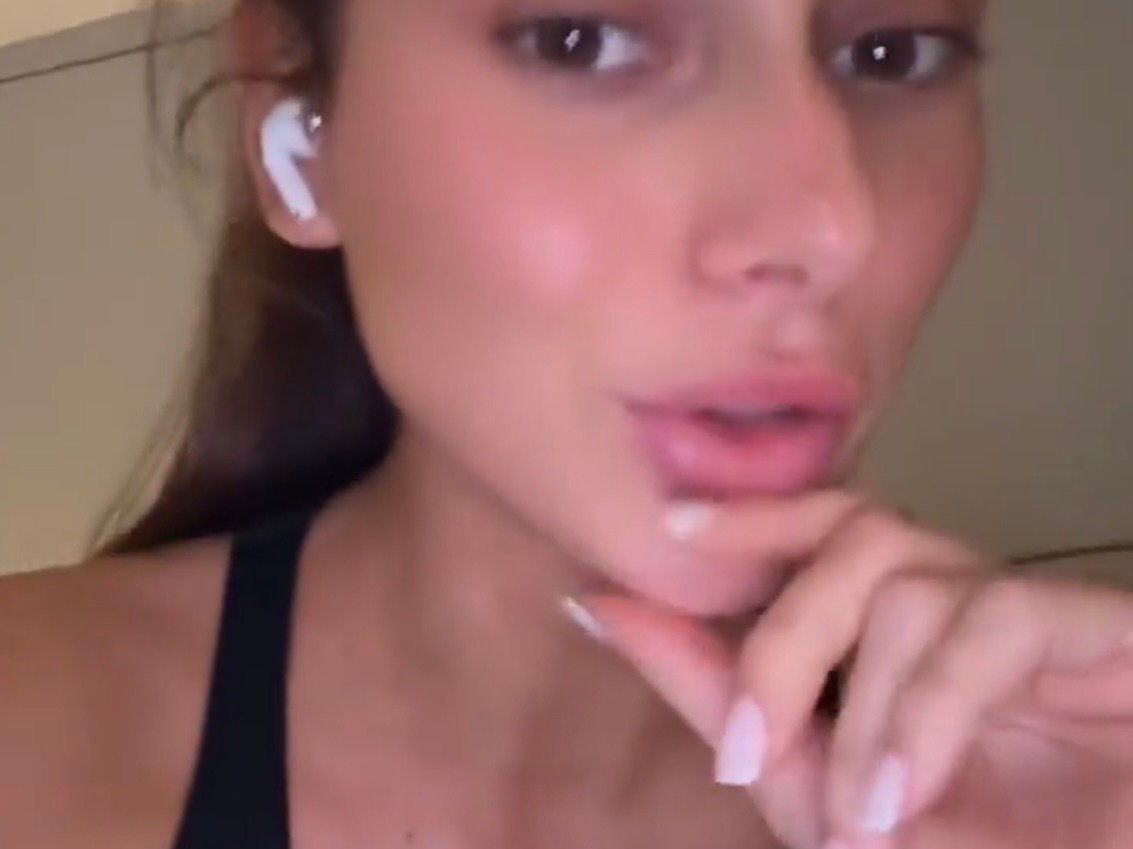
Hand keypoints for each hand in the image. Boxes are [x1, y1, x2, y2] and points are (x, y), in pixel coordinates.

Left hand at [571, 492, 1132, 848]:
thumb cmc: (973, 848)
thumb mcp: (815, 791)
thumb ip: (717, 698)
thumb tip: (603, 607)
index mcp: (908, 628)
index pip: (828, 527)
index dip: (754, 513)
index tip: (671, 524)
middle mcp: (968, 600)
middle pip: (858, 537)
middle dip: (782, 641)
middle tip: (747, 750)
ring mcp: (1038, 614)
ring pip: (910, 582)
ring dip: (864, 708)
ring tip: (855, 817)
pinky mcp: (1105, 633)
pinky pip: (996, 620)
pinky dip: (927, 711)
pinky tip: (902, 794)